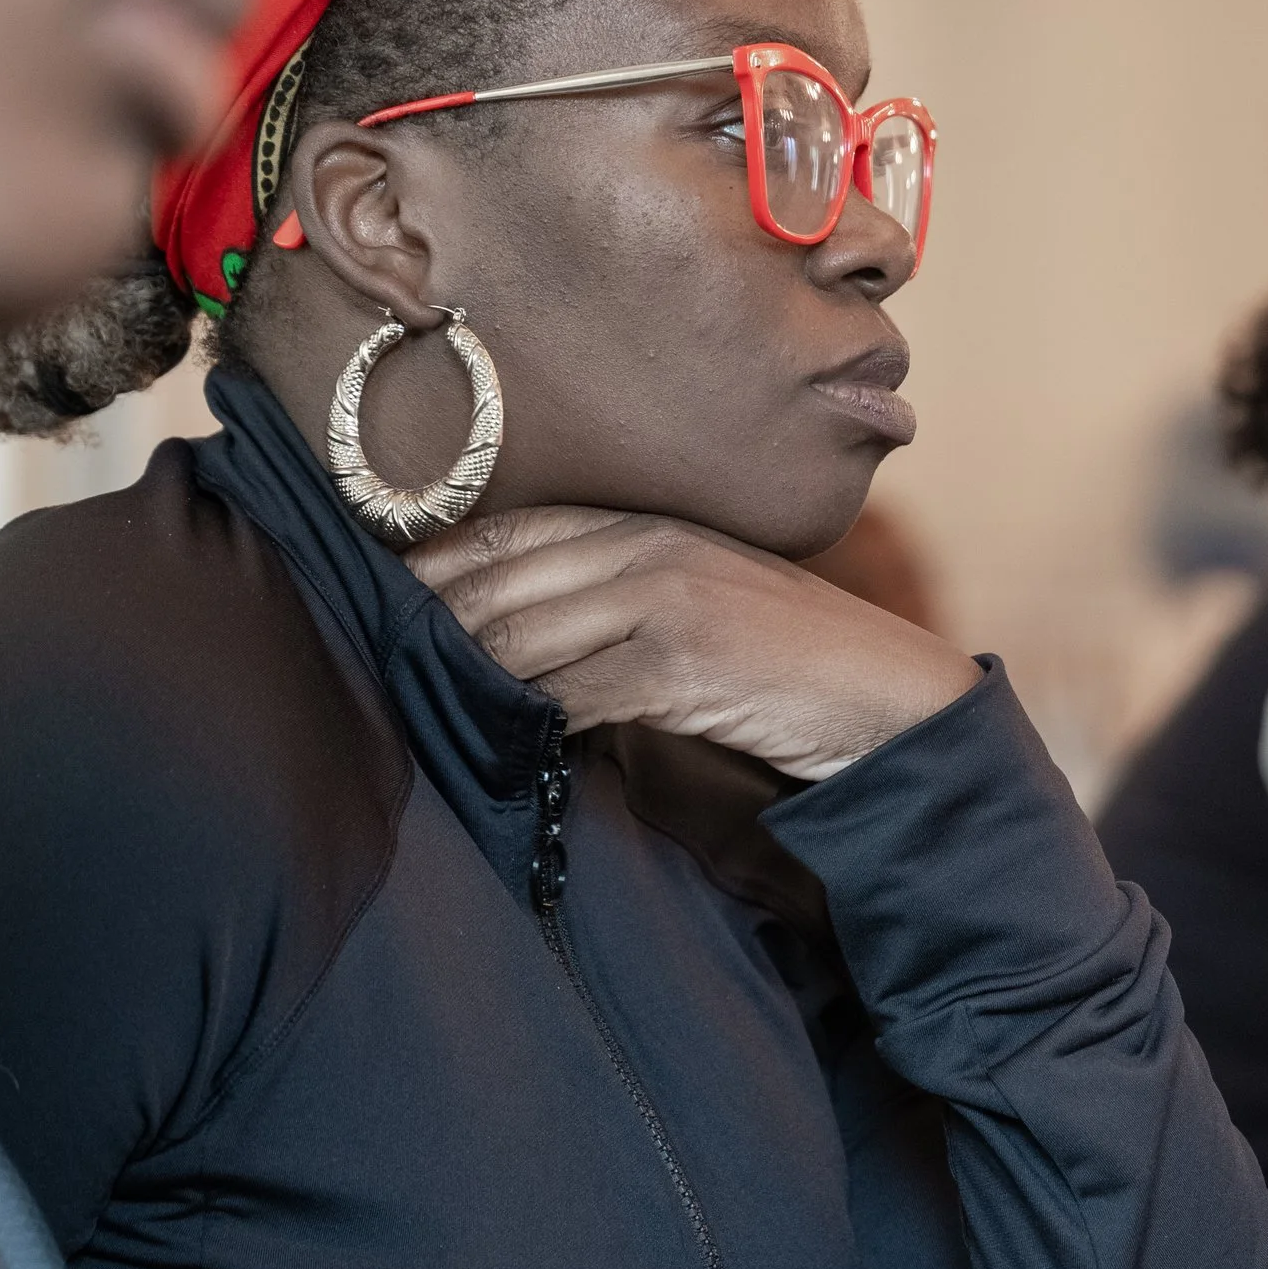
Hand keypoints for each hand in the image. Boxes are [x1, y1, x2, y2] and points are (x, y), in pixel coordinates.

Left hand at [410, 502, 980, 780]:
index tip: (381, 598)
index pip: (512, 529)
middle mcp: (650, 548)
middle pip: (498, 581)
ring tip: (424, 710)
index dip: (436, 562)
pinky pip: (567, 696)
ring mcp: (665, 602)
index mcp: (651, 524)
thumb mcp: (702, 605)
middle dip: (431, 626)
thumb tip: (518, 646)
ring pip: (519, 638)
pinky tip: (503, 744)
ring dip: (466, 680)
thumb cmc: (789, 665)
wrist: (888, 699)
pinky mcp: (679, 666)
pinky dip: (524, 724)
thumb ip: (620, 605)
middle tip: (379, 664)